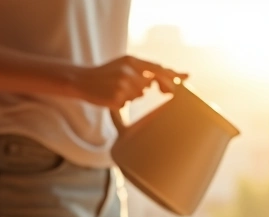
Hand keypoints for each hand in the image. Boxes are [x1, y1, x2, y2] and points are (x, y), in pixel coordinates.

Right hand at [73, 55, 187, 107]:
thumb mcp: (123, 66)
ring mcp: (123, 84)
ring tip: (118, 90)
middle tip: (165, 93)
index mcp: (131, 60)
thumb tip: (156, 82)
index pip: (157, 67)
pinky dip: (121, 103)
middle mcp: (129, 70)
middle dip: (155, 88)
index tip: (187, 77)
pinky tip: (111, 97)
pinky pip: (126, 103)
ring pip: (139, 94)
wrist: (81, 80)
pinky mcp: (116, 96)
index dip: (172, 73)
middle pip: (150, 83)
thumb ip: (141, 71)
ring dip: (132, 95)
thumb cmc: (105, 75)